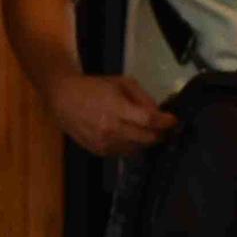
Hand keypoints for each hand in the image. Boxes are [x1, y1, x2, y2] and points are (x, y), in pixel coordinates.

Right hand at [44, 72, 176, 158]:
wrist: (63, 99)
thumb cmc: (93, 88)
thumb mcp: (122, 83)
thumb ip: (143, 98)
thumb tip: (159, 113)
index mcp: (116, 108)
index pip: (148, 120)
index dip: (165, 122)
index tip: (173, 120)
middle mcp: (110, 129)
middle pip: (146, 138)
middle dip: (160, 134)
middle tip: (165, 128)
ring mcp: (104, 143)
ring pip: (137, 149)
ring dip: (146, 141)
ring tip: (146, 131)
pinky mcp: (99, 151)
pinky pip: (124, 153)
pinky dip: (132, 146)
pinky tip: (129, 135)